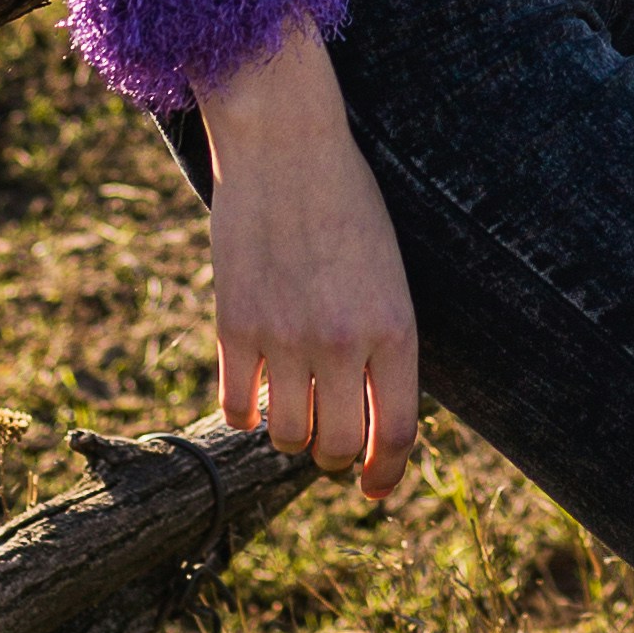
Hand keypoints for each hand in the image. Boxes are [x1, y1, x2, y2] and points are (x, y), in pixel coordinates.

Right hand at [195, 19, 419, 505]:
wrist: (286, 142)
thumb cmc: (347, 204)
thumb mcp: (389, 274)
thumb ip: (382, 344)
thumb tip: (368, 416)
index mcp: (395, 328)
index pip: (398, 432)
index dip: (386, 473)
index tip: (374, 489)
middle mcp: (343, 341)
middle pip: (338, 447)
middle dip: (335, 457)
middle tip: (329, 442)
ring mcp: (286, 336)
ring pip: (287, 435)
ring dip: (290, 434)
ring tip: (291, 408)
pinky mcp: (235, 325)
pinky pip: (237, 406)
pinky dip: (245, 412)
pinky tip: (253, 394)